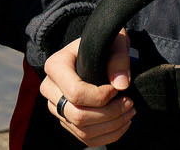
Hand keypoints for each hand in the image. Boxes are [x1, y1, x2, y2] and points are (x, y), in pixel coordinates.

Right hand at [41, 29, 132, 145]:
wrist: (94, 50)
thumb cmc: (103, 44)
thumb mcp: (113, 41)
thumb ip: (119, 58)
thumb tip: (121, 85)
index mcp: (55, 65)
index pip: (75, 92)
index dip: (100, 96)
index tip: (117, 89)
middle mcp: (50, 88)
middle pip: (77, 115)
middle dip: (109, 114)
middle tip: (129, 103)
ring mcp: (56, 107)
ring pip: (82, 129)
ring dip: (111, 125)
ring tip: (129, 111)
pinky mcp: (66, 120)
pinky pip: (85, 137)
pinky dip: (107, 135)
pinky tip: (122, 123)